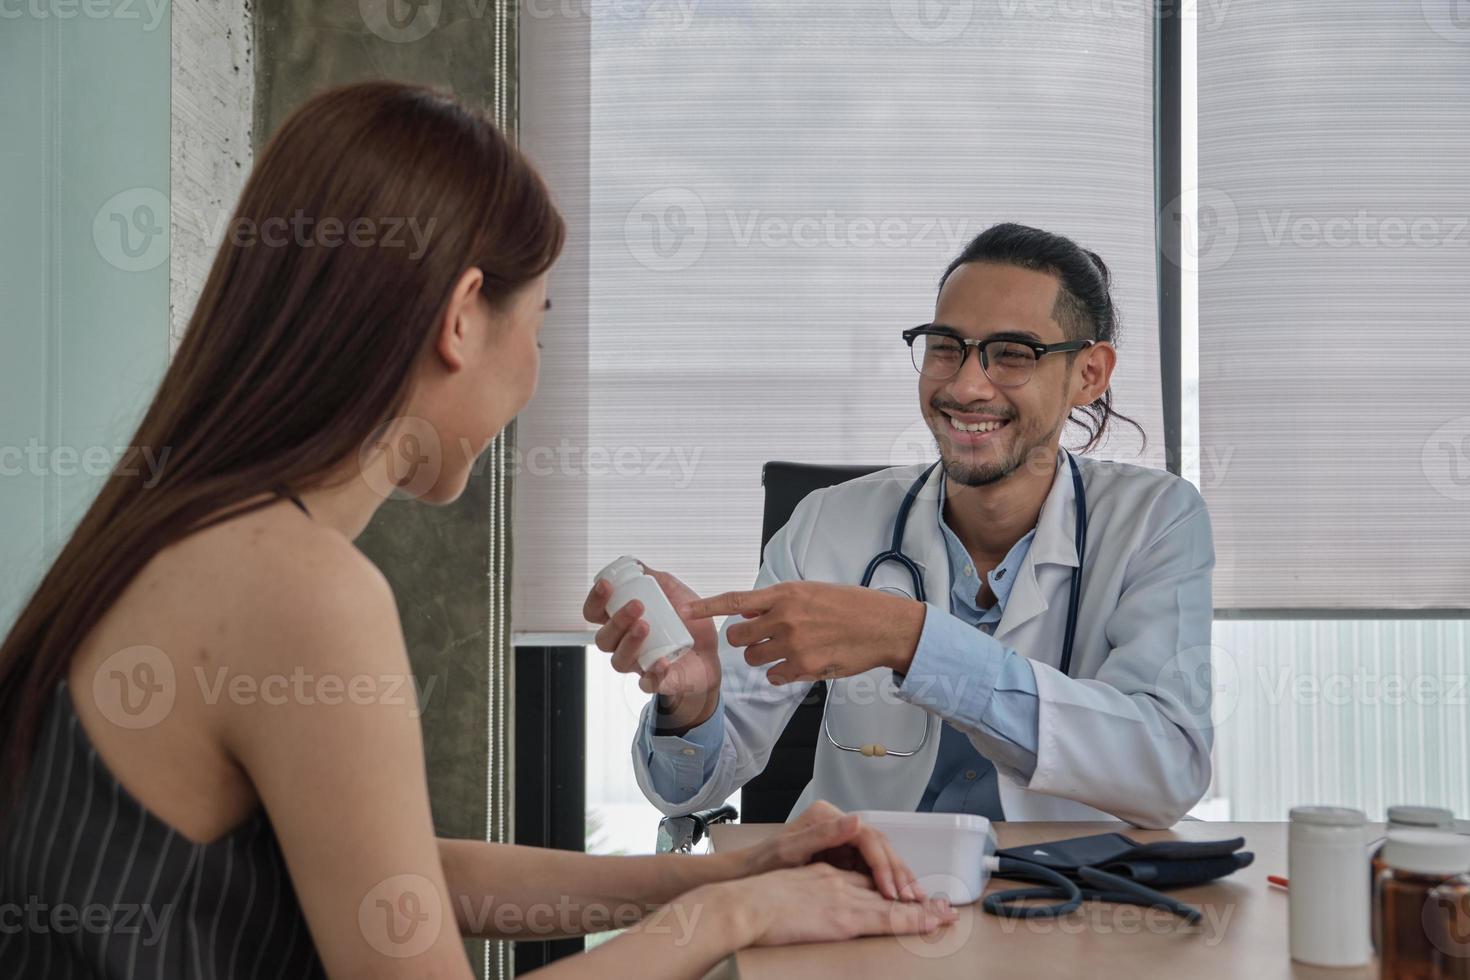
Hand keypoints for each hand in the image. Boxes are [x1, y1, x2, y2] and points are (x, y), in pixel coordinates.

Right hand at [583, 563, 721, 729]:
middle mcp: (624, 644)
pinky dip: (653, 673)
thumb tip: (633, 562)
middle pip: (603, 639)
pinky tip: (663, 662)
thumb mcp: (674, 593)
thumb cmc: (686, 621)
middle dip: (617, 621)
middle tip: (637, 605)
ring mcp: (638, 665)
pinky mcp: (657, 682)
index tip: (607, 584)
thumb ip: (654, 578)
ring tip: (645, 626)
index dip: (595, 600)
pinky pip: (647, 684)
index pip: (595, 613)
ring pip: (619, 661)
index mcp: (622, 621)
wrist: (711, 652)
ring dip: (629, 643)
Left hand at [685, 581, 927, 683]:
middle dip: (746, 640)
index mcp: (785, 593)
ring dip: (764, 657)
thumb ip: (780, 601)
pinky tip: (801, 664)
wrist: (883, 626)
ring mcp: (792, 643)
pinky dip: (782, 674)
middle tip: (763, 639)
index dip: (707, 607)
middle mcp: (784, 617)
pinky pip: (775, 676)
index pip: (736, 600)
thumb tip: (751, 609)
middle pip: (739, 636)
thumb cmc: (851, 606)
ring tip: (788, 650)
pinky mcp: (803, 667)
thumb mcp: (812, 592)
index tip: (686, 612)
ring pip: (754, 658)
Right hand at [711, 864, 954, 948]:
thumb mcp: (783, 884)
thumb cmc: (753, 900)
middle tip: (938, 905)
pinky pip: (887, 917)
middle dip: (913, 892)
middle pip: (885, 882)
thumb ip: (806, 883)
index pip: (865, 874)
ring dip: (922, 908)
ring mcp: (845, 896)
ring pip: (893, 900)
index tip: (905, 893)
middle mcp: (839, 878)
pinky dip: (912, 919)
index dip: (889, 881)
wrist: (744, 904)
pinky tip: (930, 921)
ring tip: (945, 915)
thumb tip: (816, 897)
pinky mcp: (846, 916)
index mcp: (824, 871)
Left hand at [735, 800, 924, 901]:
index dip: (883, 864)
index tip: (891, 889)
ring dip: (896, 877)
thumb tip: (856, 820)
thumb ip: (824, 835)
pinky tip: (897, 898)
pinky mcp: (840, 856)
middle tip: (914, 897)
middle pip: (877, 845)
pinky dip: (884, 882)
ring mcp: (840, 839)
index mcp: (826, 817)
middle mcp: (837, 824)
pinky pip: (869, 867)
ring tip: (913, 899)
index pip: (866, 836)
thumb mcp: (790, 850)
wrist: (746, 877)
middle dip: (897, 871)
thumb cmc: (763, 865)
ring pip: (878, 856)